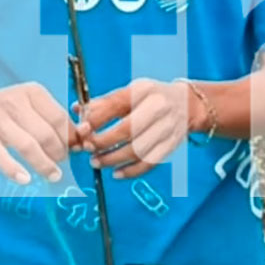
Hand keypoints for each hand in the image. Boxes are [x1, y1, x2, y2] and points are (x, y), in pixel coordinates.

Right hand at [0, 81, 74, 185]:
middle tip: (62, 163)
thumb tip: (76, 140)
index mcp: (32, 93)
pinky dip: (14, 170)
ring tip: (53, 175)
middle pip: (46, 133)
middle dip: (59, 152)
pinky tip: (25, 179)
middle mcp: (15, 103)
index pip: (59, 117)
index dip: (70, 137)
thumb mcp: (29, 104)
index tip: (75, 149)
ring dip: (44, 164)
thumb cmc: (6, 109)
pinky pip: (1, 156)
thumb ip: (50, 118)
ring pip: (27, 146)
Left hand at [75, 78, 199, 179]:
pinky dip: (131, 171)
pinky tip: (116, 173)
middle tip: (87, 149)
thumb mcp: (130, 92)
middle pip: (127, 129)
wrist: (187, 104)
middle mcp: (159, 107)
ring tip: (96, 162)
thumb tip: (77, 111)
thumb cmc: (151, 98)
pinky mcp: (172, 144)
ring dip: (112, 159)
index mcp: (144, 90)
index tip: (81, 131)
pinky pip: (150, 162)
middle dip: (103, 143)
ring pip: (137, 149)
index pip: (116, 104)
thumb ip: (104, 103)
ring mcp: (168, 127)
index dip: (96, 119)